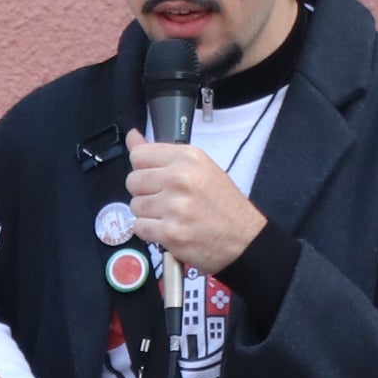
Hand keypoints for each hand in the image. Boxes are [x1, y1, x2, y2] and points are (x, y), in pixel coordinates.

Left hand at [125, 135, 267, 280]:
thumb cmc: (223, 205)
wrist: (245, 239)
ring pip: (135, 205)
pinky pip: (139, 227)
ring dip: (148, 214)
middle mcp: (180, 178)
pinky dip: (150, 232)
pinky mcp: (170, 232)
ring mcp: (174, 206)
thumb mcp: (200, 169)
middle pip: (133, 181)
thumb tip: (133, 138)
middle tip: (166, 201)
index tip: (155, 178)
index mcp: (188, 157)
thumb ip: (163, 155)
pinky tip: (169, 229)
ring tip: (171, 216)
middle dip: (144, 193)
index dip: (143, 169)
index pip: (139, 155)